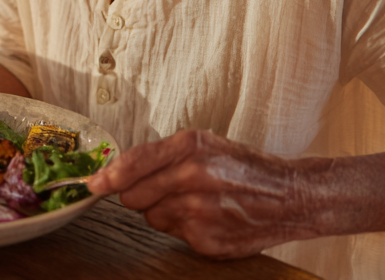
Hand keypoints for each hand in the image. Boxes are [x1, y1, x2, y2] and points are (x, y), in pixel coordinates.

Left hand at [86, 129, 320, 257]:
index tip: (93, 185)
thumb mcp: (203, 144)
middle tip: (165, 189)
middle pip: (134, 196)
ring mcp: (201, 212)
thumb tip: (116, 170)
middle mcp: (194, 178)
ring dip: (163, 212)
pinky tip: (207, 218)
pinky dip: (184, 229)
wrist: (291, 197)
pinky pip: (174, 235)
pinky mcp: (208, 241)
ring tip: (194, 202)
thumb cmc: (243, 167)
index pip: (132, 164)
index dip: (107, 177)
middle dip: (139, 194)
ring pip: (151, 218)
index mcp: (190, 147)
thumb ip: (160, 154)